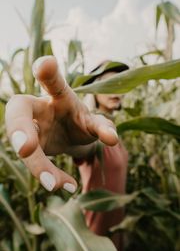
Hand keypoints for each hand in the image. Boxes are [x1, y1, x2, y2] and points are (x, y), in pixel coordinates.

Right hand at [5, 56, 118, 192]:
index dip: (46, 71)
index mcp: (59, 95)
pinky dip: (47, 175)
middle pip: (18, 111)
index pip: (52, 81)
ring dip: (36, 165)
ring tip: (55, 185)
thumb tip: (112, 139)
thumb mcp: (94, 122)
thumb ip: (102, 126)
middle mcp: (38, 109)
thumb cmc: (82, 122)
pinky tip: (67, 186)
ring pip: (24, 143)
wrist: (71, 136)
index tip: (46, 64)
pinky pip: (34, 162)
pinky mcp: (31, 148)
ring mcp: (31, 129)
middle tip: (25, 149)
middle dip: (19, 128)